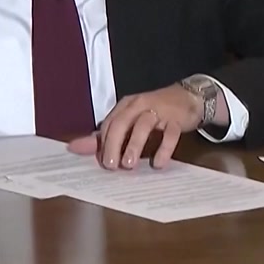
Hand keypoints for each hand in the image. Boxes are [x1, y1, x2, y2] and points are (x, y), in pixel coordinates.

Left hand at [68, 84, 203, 170]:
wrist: (188, 98)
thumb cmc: (155, 112)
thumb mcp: (130, 121)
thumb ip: (104, 136)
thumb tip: (75, 148)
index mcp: (126, 106)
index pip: (110, 123)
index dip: (103, 142)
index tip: (102, 162)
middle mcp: (140, 105)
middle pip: (123, 122)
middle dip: (114, 144)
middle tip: (111, 166)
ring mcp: (159, 111)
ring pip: (144, 125)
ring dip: (135, 145)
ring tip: (129, 164)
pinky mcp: (177, 120)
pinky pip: (170, 134)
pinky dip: (164, 149)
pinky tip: (158, 164)